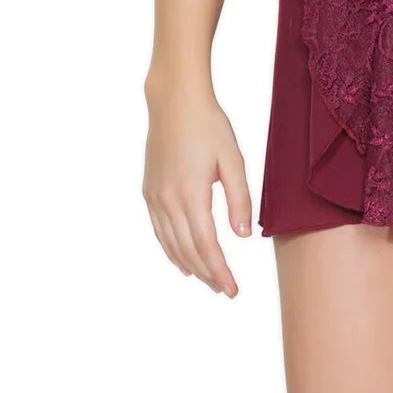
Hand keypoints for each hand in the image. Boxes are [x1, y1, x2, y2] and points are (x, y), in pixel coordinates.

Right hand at [142, 77, 251, 297]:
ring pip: (171, 244)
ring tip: (208, 281)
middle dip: (207, 275)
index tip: (233, 290)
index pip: (206, 246)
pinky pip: (159, 230)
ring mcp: (154, 197)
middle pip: (188, 251)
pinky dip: (171, 250)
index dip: (220, 271)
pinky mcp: (149, 191)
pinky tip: (182, 260)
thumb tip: (243, 236)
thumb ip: (239, 199)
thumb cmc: (209, 125)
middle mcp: (168, 200)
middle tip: (225, 291)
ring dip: (190, 266)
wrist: (174, 101)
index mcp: (191, 194)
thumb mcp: (233, 159)